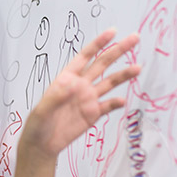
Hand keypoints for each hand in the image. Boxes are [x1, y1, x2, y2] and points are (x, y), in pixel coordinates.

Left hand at [19, 28, 140, 159]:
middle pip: (102, 64)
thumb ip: (57, 96)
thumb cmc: (38, 124)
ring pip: (110, 83)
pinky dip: (116, 103)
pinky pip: (108, 106)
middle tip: (134, 38)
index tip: (112, 32)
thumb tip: (74, 83)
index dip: (98, 43)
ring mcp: (88, 99)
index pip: (85, 56)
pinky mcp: (93, 114)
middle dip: (118, 51)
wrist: (43, 145)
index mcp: (67, 78)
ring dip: (123, 75)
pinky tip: (122, 101)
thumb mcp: (43, 110)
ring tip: (138, 68)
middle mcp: (81, 85)